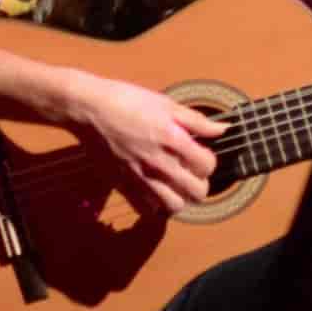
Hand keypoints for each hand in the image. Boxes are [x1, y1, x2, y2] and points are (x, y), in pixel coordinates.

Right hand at [61, 69, 226, 214]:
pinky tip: (155, 191)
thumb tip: (222, 128)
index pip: (207, 165)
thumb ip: (196, 120)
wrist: (88, 109)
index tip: (199, 155)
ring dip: (180, 198)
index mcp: (172, 138)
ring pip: (174, 206)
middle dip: (200, 184)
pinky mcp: (123, 184)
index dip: (208, 162)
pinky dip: (155, 206)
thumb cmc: (126, 100)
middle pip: (197, 191)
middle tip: (191, 174)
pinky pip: (146, 210)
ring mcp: (140, 176)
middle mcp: (158, 161)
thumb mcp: (165, 103)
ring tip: (175, 186)